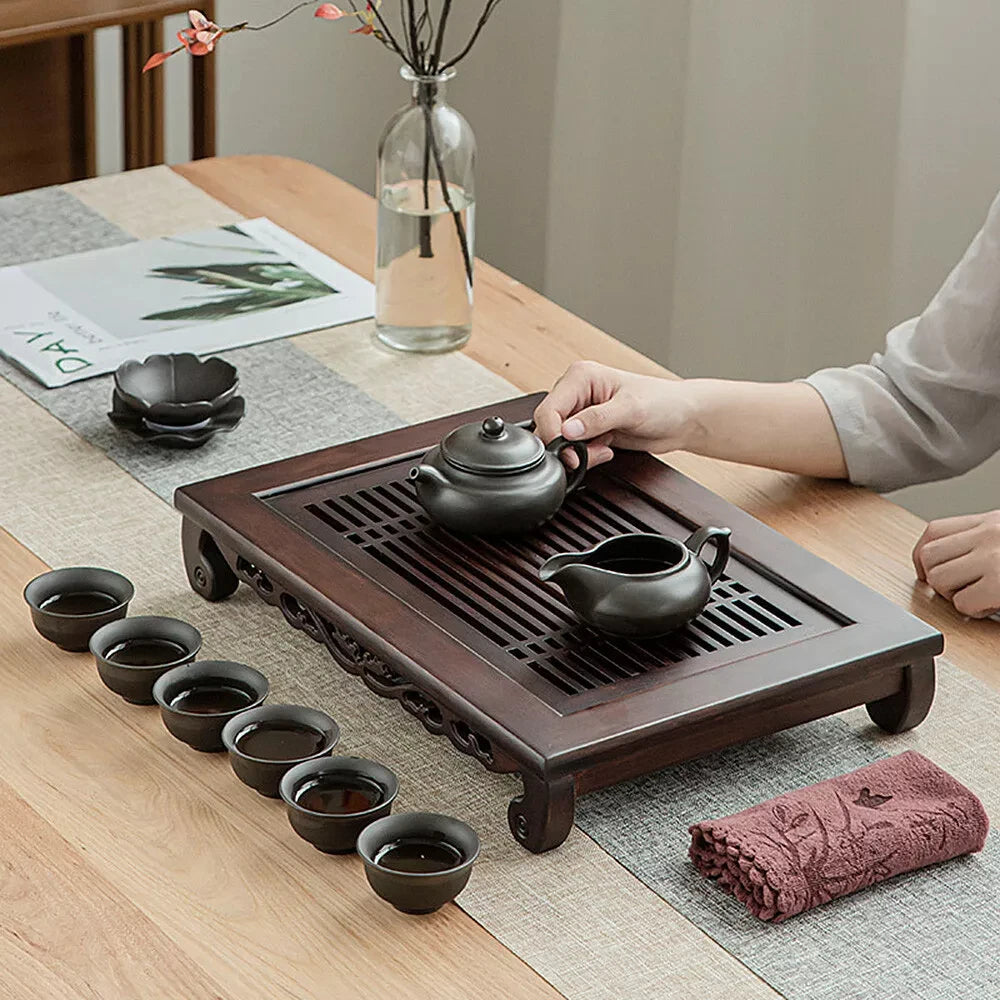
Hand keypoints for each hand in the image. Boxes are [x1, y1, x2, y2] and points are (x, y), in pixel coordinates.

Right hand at [533, 361, 695, 467]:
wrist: (682, 419)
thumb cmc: (664, 403)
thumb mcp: (630, 409)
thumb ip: (596, 419)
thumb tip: (567, 430)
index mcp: (581, 377)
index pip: (549, 409)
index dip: (554, 435)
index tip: (570, 452)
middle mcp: (577, 392)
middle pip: (550, 427)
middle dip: (568, 447)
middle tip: (592, 453)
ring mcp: (582, 412)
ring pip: (560, 441)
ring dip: (579, 454)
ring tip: (603, 449)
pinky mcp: (588, 430)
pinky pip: (573, 450)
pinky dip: (586, 457)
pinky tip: (605, 450)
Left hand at [912, 511, 999, 617]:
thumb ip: (981, 542)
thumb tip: (950, 558)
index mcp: (991, 522)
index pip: (934, 531)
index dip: (922, 556)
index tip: (925, 573)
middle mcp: (989, 534)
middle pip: (928, 555)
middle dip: (936, 578)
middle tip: (960, 589)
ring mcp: (992, 557)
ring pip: (938, 578)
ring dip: (952, 595)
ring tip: (977, 597)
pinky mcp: (999, 583)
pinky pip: (962, 602)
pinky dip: (972, 610)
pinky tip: (990, 606)